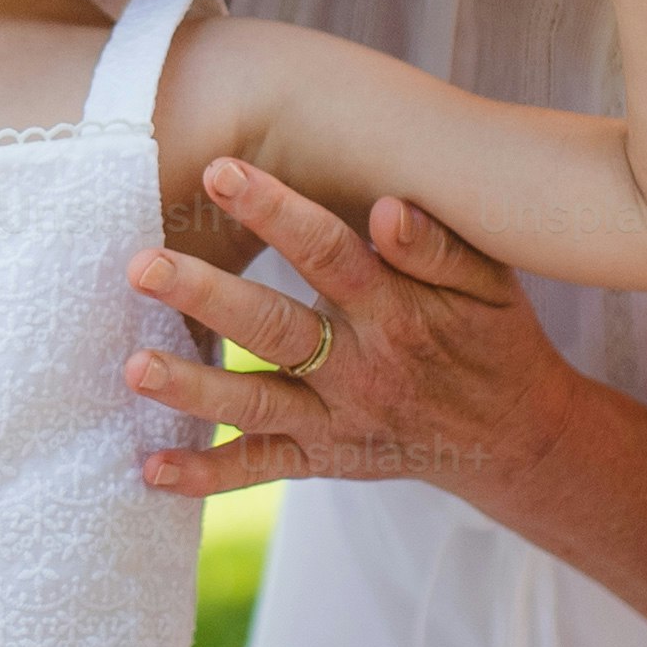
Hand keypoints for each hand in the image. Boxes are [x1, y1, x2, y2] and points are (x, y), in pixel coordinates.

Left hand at [124, 158, 573, 504]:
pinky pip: (260, 469)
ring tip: (132, 368)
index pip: (329, 253)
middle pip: (275, 328)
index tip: (220, 172)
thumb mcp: (489, 284)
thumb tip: (386, 207)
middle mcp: (360, 368)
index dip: (275, 212)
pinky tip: (148, 470)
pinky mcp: (323, 457)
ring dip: (192, 387)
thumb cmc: (492, 338)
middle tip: (141, 266)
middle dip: (206, 297)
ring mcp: (338, 420)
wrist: (514, 437)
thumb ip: (437, 245)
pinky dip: (205, 475)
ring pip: (256, 402)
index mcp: (397, 312)